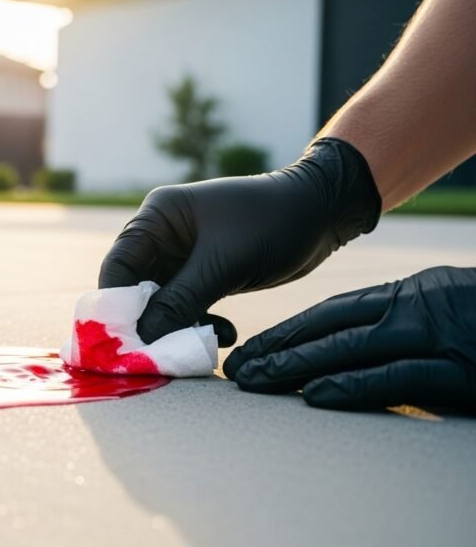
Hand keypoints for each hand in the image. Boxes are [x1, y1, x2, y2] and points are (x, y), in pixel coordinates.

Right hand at [99, 138, 381, 343]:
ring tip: (202, 344)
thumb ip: (179, 301)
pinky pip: (186, 308)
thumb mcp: (224, 263)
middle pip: (135, 291)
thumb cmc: (272, 222)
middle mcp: (162, 237)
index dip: (115, 308)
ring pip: (161, 305)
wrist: (323, 212)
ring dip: (177, 329)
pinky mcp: (203, 275)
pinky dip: (198, 325)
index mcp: (157, 218)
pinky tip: (224, 334)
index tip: (122, 346)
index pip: (117, 269)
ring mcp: (182, 257)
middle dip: (148, 325)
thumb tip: (142, 341)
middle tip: (161, 356)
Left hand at [224, 266, 475, 410]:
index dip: (290, 330)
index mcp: (414, 293)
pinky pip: (393, 379)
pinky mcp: (461, 373)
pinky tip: (312, 396)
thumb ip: (406, 321)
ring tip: (256, 382)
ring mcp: (439, 338)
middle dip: (279, 348)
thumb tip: (357, 346)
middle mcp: (419, 309)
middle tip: (238, 369)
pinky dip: (349, 386)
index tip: (254, 347)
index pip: (335, 311)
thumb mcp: (451, 309)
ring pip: (350, 350)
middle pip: (330, 328)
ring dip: (297, 367)